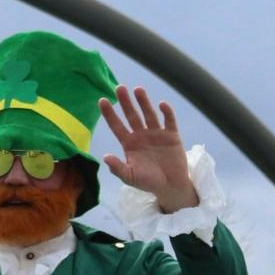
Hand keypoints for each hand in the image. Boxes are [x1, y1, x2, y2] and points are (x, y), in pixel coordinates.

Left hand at [98, 84, 197, 211]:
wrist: (171, 187)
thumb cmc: (149, 182)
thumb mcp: (130, 177)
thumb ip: (118, 168)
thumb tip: (105, 157)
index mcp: (129, 143)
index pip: (117, 125)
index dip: (109, 113)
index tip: (102, 100)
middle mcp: (141, 135)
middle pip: (132, 115)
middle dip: (125, 102)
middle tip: (120, 88)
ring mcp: (156, 134)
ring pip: (148, 114)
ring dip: (143, 102)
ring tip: (138, 89)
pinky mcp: (171, 135)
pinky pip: (169, 121)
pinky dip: (167, 112)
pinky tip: (162, 104)